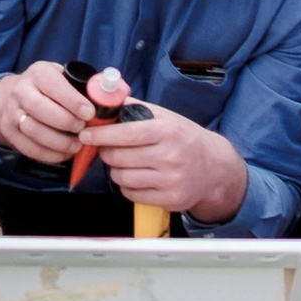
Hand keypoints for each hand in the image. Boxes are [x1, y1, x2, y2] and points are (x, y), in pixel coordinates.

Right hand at [0, 59, 98, 166]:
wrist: (12, 97)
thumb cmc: (48, 89)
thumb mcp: (62, 77)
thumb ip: (82, 86)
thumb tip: (106, 99)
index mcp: (38, 73)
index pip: (53, 85)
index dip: (73, 100)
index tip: (89, 113)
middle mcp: (21, 91)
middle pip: (40, 108)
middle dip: (66, 122)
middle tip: (83, 130)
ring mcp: (12, 113)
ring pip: (33, 130)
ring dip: (59, 142)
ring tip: (77, 145)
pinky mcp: (9, 133)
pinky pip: (29, 148)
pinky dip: (50, 154)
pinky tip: (64, 153)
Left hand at [90, 91, 248, 225]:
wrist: (214, 168)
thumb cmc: (184, 139)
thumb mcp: (165, 117)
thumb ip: (135, 109)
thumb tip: (104, 100)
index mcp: (167, 131)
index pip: (126, 134)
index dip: (101, 135)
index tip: (86, 134)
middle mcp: (170, 156)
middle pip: (119, 157)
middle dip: (106, 152)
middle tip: (107, 149)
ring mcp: (170, 180)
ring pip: (122, 178)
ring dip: (116, 170)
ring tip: (125, 163)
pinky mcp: (170, 199)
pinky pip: (131, 194)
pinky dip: (127, 186)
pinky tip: (136, 177)